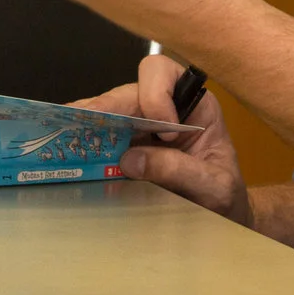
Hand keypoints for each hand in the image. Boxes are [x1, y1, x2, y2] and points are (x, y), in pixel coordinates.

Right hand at [77, 54, 252, 225]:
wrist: (224, 219)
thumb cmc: (227, 197)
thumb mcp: (214, 187)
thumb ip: (178, 170)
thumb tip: (130, 161)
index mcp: (195, 107)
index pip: (166, 75)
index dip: (155, 93)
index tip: (164, 128)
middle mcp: (166, 110)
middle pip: (128, 94)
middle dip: (106, 109)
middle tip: (81, 125)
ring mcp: (143, 130)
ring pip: (110, 114)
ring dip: (89, 125)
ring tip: (66, 135)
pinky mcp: (128, 150)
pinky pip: (103, 137)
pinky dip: (87, 142)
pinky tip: (71, 149)